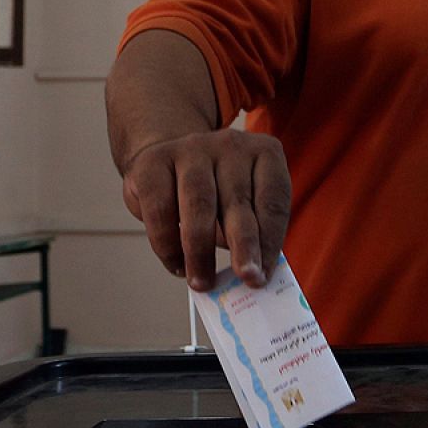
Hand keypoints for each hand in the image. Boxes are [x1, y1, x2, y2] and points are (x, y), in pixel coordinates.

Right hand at [120, 129, 290, 291]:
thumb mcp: (244, 205)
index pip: (273, 201)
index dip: (270, 242)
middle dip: (244, 246)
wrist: (169, 160)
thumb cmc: (216, 191)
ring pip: (199, 206)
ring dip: (201, 252)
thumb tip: (255, 277)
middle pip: (238, 202)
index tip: (263, 276)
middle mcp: (230, 144)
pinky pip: (161, 210)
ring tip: (202, 282)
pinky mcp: (154, 162)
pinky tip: (177, 264)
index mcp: (265, 152)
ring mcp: (191, 149)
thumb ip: (254, 234)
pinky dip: (168, 245)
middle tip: (246, 279)